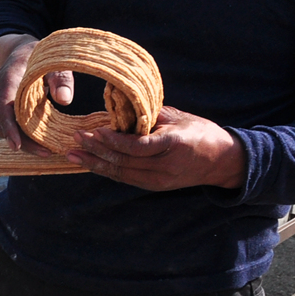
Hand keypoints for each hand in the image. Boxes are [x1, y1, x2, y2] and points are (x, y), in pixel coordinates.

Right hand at [0, 35, 73, 153]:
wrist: (22, 51)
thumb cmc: (39, 55)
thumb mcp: (53, 60)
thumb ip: (60, 78)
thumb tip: (65, 100)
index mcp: (8, 79)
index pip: (2, 107)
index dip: (9, 126)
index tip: (16, 144)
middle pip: (5, 123)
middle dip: (23, 142)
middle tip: (46, 153)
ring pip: (7, 128)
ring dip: (24, 142)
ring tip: (47, 151)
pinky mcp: (5, 109)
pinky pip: (11, 125)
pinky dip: (24, 136)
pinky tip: (42, 143)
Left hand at [67, 106, 246, 190]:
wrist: (222, 161)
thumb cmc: (200, 132)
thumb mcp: (178, 118)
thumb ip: (148, 116)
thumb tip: (117, 109)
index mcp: (173, 145)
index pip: (138, 147)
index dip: (114, 140)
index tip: (95, 130)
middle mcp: (165, 166)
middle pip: (124, 161)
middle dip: (96, 150)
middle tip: (74, 139)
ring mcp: (160, 180)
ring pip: (121, 173)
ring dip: (94, 163)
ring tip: (73, 155)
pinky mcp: (155, 186)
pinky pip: (126, 178)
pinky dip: (106, 170)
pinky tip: (90, 163)